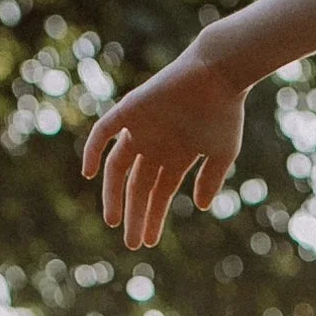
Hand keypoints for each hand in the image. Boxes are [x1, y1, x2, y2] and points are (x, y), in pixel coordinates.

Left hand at [83, 48, 249, 249]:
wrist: (219, 72)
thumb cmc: (226, 111)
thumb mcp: (222, 153)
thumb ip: (210, 179)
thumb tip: (200, 207)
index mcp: (176, 155)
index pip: (158, 193)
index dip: (152, 217)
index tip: (147, 241)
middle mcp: (155, 144)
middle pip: (138, 186)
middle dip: (135, 214)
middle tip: (132, 242)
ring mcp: (141, 128)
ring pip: (119, 167)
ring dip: (114, 194)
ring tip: (113, 221)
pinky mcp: (130, 110)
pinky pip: (103, 132)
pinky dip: (92, 150)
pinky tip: (88, 174)